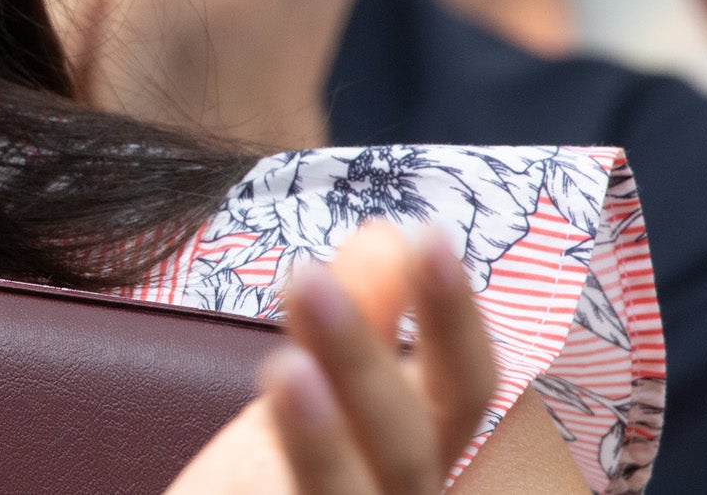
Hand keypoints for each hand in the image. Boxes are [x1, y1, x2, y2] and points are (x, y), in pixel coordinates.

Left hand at [167, 225, 502, 494]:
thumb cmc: (274, 470)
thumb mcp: (310, 384)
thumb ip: (354, 322)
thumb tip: (390, 235)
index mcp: (421, 450)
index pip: (463, 390)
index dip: (454, 320)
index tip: (429, 236)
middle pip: (407, 446)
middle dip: (363, 362)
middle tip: (311, 279)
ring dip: (322, 439)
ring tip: (287, 368)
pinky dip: (284, 478)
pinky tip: (243, 455)